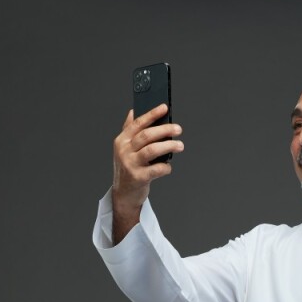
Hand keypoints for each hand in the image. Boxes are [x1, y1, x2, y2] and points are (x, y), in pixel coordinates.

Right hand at [111, 104, 183, 233]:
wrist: (123, 194)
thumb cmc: (128, 169)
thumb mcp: (124, 148)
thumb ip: (129, 130)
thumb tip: (134, 111)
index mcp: (122, 140)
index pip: (138, 123)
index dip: (152, 114)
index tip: (164, 108)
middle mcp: (125, 151)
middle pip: (147, 135)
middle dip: (164, 130)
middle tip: (178, 129)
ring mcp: (131, 164)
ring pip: (152, 150)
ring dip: (168, 146)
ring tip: (180, 146)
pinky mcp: (138, 178)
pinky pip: (156, 169)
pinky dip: (165, 167)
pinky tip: (168, 166)